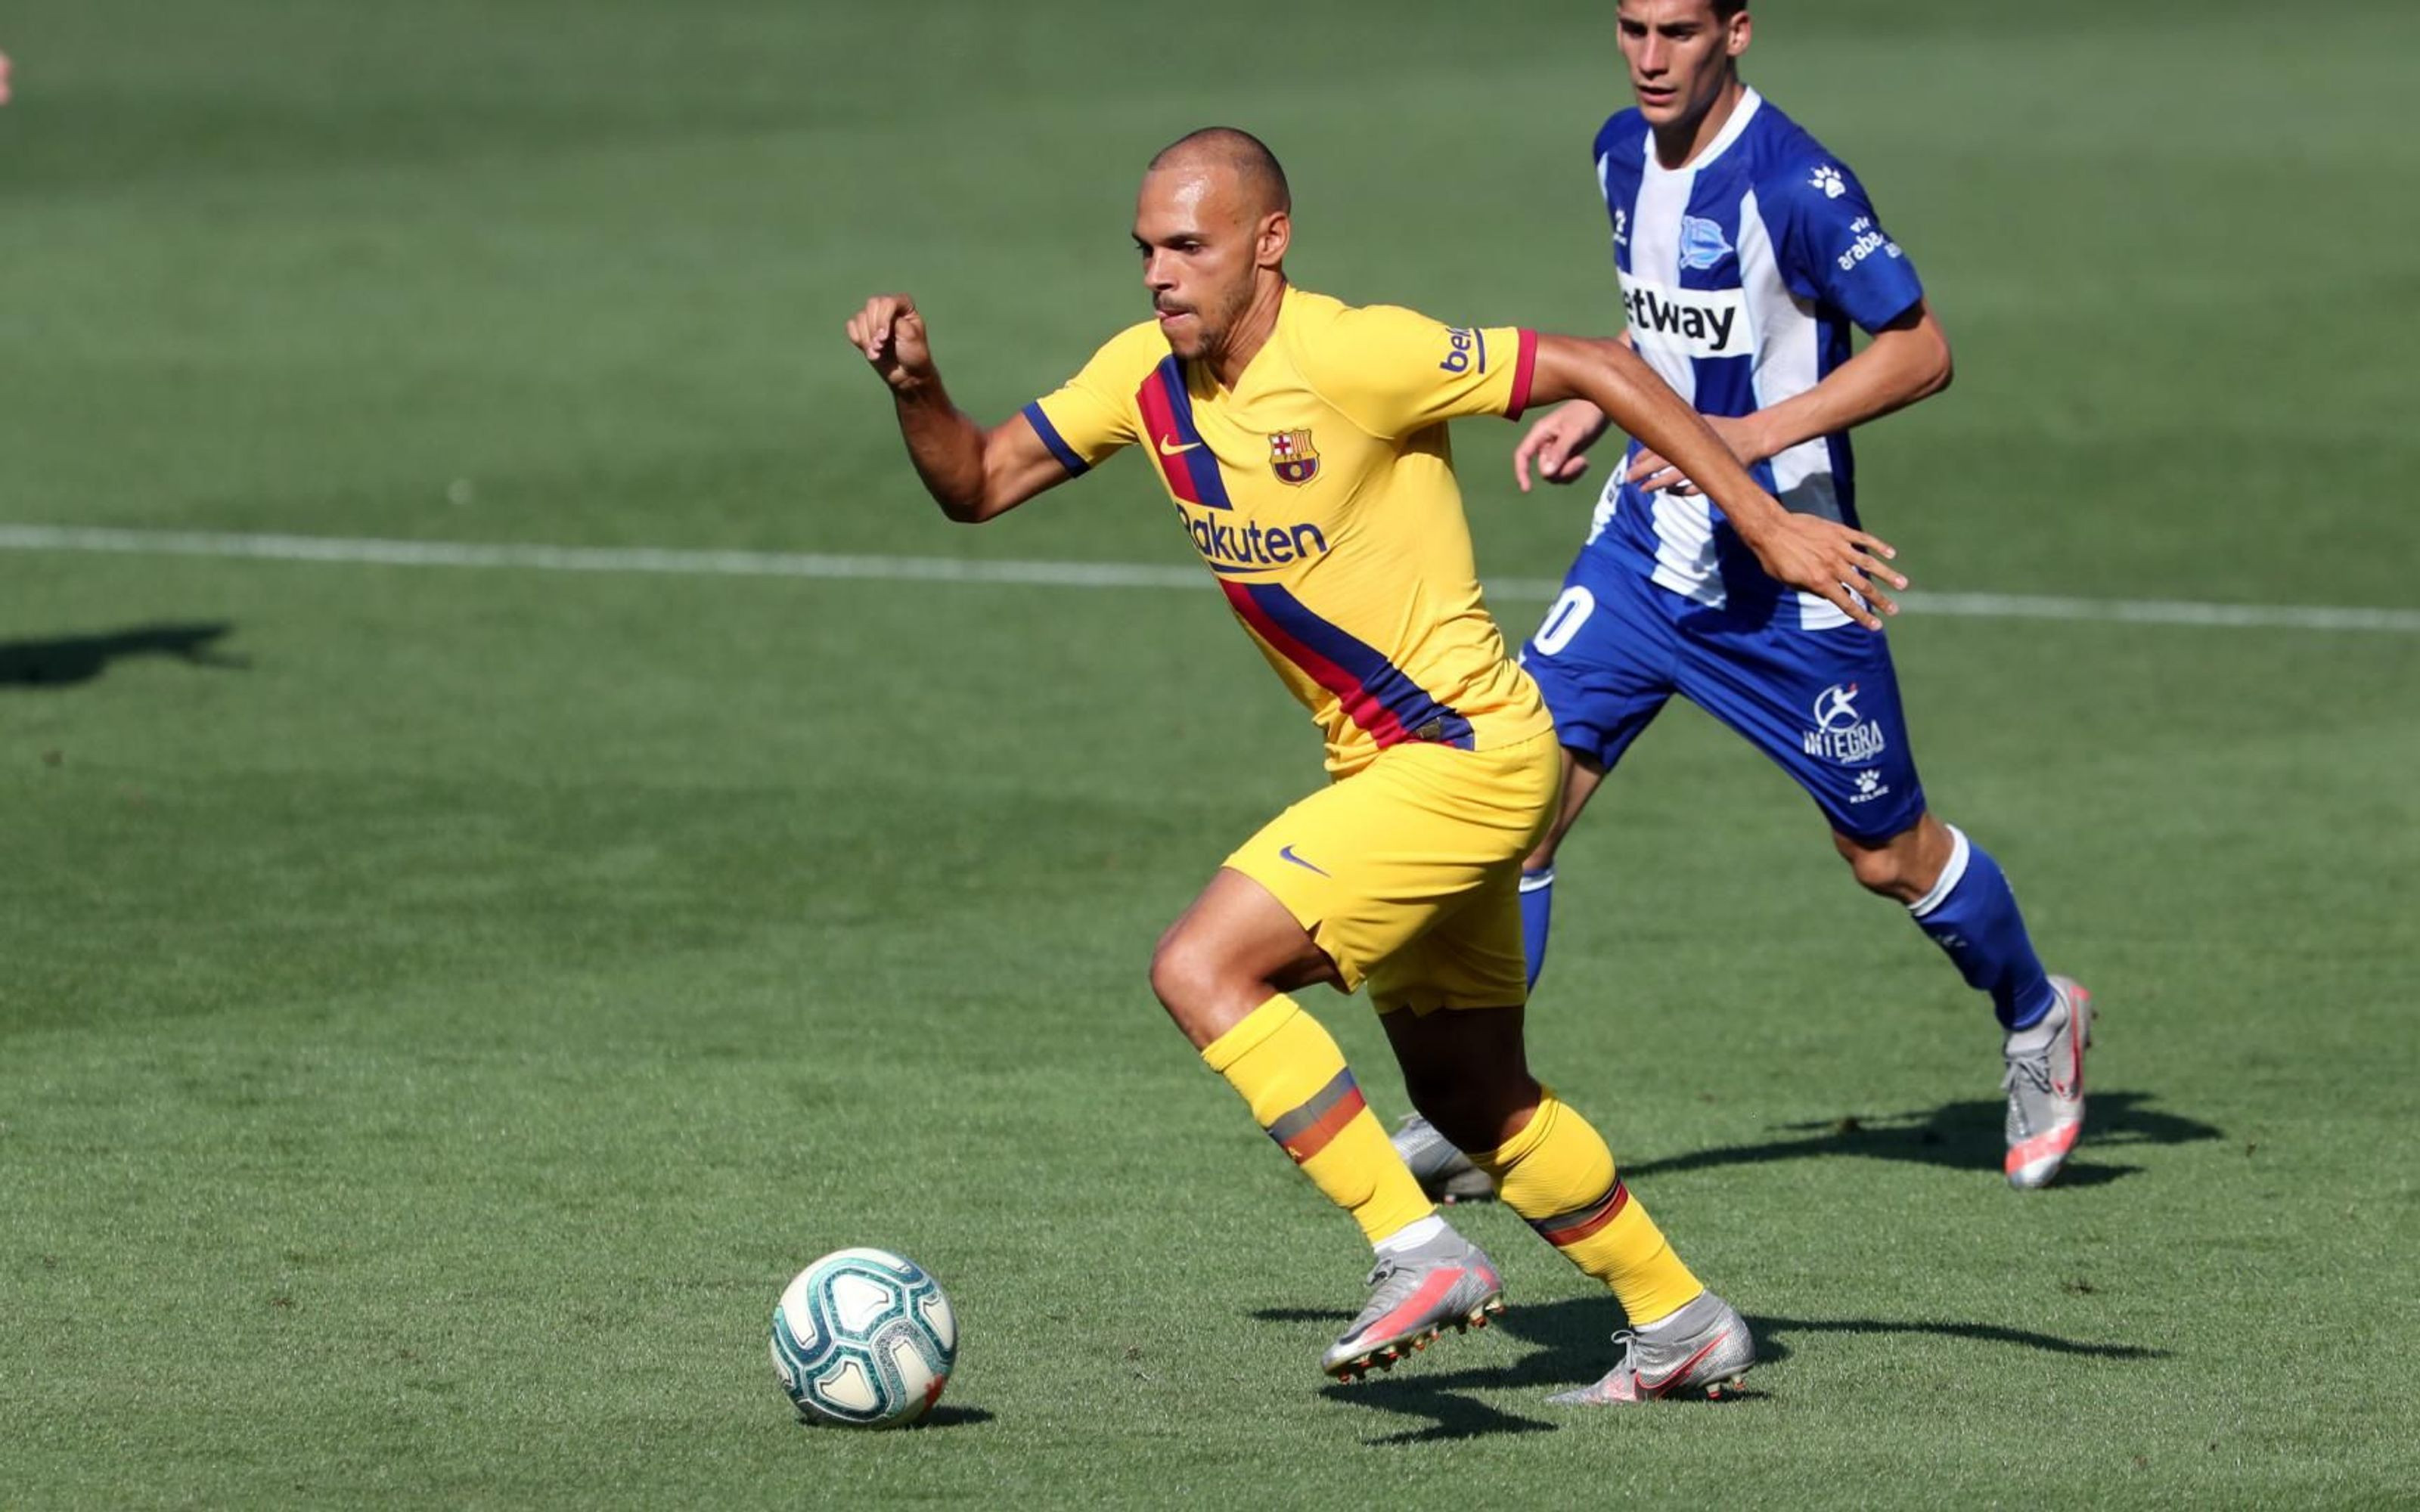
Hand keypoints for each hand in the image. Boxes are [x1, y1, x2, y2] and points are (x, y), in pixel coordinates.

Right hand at [844, 294, 934, 392]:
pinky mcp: (864, 331)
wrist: (907, 375)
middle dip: (873, 328)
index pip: (888, 302)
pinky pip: (851, 326)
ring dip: (866, 337)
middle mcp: (889, 309)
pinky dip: (857, 338)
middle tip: (880, 346)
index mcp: (904, 306)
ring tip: (877, 353)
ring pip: (860, 317)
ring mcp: (875, 319)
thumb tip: (877, 322)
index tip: (885, 338)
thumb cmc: (914, 355)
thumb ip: (896, 322)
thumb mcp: (911, 336)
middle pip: (872, 305)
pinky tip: (869, 350)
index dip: (883, 318)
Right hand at [1512, 399, 1609, 491]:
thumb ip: (1560, 452)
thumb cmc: (1587, 413)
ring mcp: (1556, 450)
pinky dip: (1574, 472)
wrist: (1603, 406)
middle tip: (1581, 461)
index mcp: (1540, 433)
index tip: (1527, 489)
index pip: (1522, 455)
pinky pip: (1564, 472)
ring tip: (1584, 462)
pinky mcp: (1567, 454)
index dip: (1521, 472)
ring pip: (1554, 473)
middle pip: (1543, 469)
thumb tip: (1545, 473)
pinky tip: (1585, 463)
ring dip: (1569, 473)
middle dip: (1561, 471)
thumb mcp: (1574, 432)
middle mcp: (1545, 443)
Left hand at [1624, 412, 1765, 496]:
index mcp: (1690, 434)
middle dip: (1643, 470)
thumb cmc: (1726, 428)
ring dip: (1657, 483)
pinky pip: (1693, 490)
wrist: (1754, 437)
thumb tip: (1657, 427)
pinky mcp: (1715, 478)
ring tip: (1643, 488)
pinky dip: (1679, 492)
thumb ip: (1682, 426)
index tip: (1632, 462)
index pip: (1661, 445)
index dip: (1644, 455)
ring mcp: (1704, 465)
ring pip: (1674, 478)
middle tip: (1628, 477)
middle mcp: (1695, 449)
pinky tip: (1669, 492)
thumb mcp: (1702, 421)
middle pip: (1662, 462)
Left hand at [1738, 512, 1906, 629]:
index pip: (1846, 603)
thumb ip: (1812, 589)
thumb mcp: (1789, 582)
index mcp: (1819, 581)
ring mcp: (1837, 547)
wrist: (1770, 528)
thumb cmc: (1774, 559)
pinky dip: (1878, 546)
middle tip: (1894, 610)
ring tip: (1902, 584)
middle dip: (1880, 600)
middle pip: (1862, 586)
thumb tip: (1831, 596)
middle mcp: (1832, 566)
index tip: (1876, 626)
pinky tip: (1891, 554)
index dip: (1862, 616)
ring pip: (1868, 563)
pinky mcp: (1838, 531)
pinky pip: (1862, 539)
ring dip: (1887, 575)